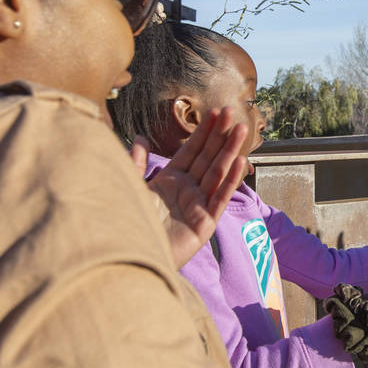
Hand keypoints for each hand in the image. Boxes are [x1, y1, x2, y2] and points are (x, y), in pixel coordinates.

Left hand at [132, 108, 248, 267]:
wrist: (126, 255)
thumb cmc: (126, 223)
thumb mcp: (131, 187)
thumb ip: (136, 163)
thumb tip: (141, 138)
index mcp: (170, 181)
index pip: (191, 151)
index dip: (204, 132)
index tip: (215, 113)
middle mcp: (187, 191)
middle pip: (208, 158)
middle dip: (221, 135)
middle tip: (232, 113)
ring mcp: (198, 206)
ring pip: (217, 173)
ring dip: (230, 151)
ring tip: (241, 130)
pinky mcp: (204, 224)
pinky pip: (219, 198)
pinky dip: (230, 180)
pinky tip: (240, 162)